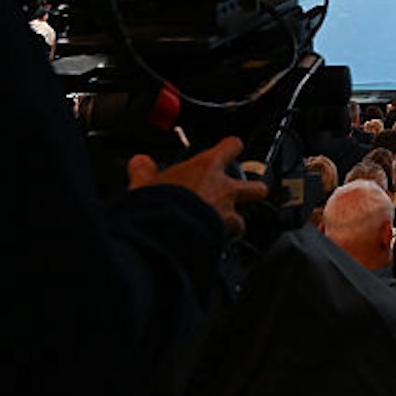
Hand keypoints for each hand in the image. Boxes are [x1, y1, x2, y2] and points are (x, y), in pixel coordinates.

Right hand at [128, 136, 270, 236]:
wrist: (164, 234)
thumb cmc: (158, 204)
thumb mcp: (145, 182)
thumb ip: (144, 170)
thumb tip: (139, 162)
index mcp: (207, 168)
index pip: (231, 146)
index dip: (231, 149)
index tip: (230, 150)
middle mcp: (224, 190)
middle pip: (257, 187)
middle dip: (252, 192)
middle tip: (242, 196)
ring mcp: (227, 216)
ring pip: (242, 221)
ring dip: (233, 226)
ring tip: (220, 231)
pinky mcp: (223, 239)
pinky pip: (227, 243)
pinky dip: (219, 245)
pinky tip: (209, 248)